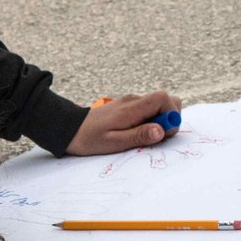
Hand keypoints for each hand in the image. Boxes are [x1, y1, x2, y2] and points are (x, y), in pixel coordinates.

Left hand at [66, 91, 181, 155]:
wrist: (69, 128)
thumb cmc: (89, 139)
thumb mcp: (114, 142)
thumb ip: (138, 136)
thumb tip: (161, 130)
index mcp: (131, 108)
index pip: (163, 98)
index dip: (171, 115)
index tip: (164, 132)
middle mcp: (133, 100)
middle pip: (166, 99)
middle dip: (169, 118)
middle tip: (154, 136)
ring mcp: (131, 101)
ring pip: (159, 105)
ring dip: (159, 121)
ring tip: (142, 136)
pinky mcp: (128, 106)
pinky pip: (148, 109)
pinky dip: (150, 120)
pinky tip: (135, 132)